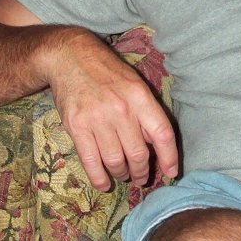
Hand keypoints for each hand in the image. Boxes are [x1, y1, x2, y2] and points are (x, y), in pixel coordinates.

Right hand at [43, 32, 177, 190]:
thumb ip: (145, 112)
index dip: (169, 158)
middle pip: (139, 154)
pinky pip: (91, 162)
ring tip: (122, 174)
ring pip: (116, 162)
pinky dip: (99, 179)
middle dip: (142, 172)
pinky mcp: (76, 127)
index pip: (163, 133)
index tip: (171, 172)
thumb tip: (155, 144)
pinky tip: (104, 183)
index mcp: (140, 96)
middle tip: (140, 177)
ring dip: (122, 174)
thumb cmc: (106, 71)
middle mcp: (121, 109)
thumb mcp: (133, 83)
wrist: (69, 57)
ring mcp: (97, 119)